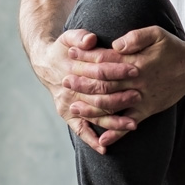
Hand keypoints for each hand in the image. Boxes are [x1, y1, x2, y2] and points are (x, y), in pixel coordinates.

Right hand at [35, 29, 140, 152]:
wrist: (46, 63)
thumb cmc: (65, 47)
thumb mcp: (70, 36)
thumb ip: (80, 36)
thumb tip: (90, 40)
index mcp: (74, 68)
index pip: (98, 70)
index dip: (117, 70)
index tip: (135, 70)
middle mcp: (70, 89)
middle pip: (98, 95)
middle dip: (120, 97)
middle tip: (139, 96)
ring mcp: (69, 104)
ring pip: (93, 115)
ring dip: (112, 121)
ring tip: (133, 124)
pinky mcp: (67, 114)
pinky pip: (79, 129)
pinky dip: (91, 140)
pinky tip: (104, 148)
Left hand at [63, 27, 184, 147]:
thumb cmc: (173, 49)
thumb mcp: (156, 33)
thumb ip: (135, 37)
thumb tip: (115, 45)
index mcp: (136, 62)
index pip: (105, 60)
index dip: (87, 57)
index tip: (71, 52)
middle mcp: (136, 83)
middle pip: (104, 84)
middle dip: (82, 83)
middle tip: (64, 81)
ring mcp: (141, 99)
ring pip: (112, 106)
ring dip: (91, 108)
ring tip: (74, 107)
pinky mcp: (147, 111)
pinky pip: (129, 124)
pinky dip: (116, 133)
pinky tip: (103, 141)